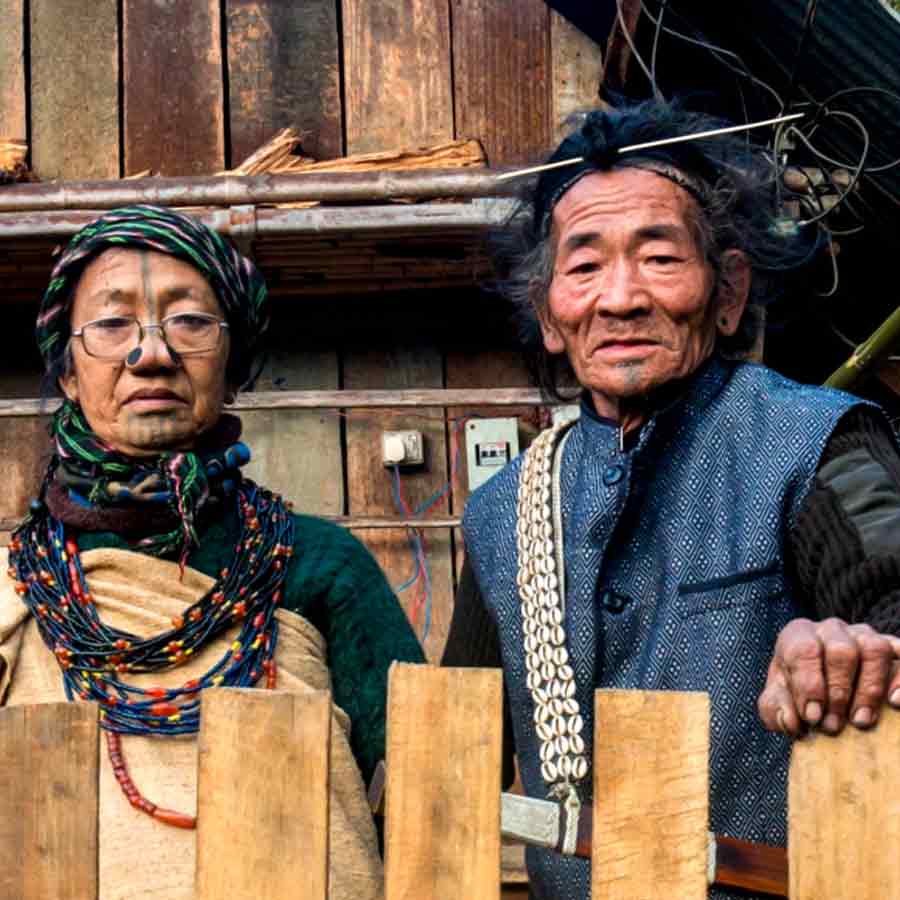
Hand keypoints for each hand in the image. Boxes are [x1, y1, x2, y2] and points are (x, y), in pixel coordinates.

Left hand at [758, 617, 899, 736]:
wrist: (821, 690)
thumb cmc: (797, 692)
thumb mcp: (777, 700)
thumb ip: (775, 710)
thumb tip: (790, 721)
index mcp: (799, 635)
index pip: (804, 649)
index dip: (809, 685)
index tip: (812, 716)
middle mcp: (832, 629)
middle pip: (841, 651)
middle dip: (838, 692)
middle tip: (833, 726)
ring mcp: (864, 636)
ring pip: (875, 650)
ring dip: (869, 689)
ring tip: (860, 720)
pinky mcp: (892, 649)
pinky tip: (894, 702)